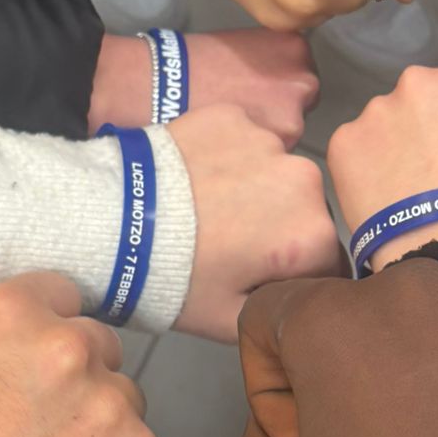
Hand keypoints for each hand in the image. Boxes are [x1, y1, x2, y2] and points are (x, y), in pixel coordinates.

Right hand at [0, 277, 159, 436]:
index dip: (47, 331)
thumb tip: (24, 357)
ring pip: (122, 399)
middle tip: (38, 430)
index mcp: (5, 315)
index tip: (37, 363)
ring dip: (99, 426)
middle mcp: (66, 346)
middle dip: (76, 380)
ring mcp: (109, 402)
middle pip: (97, 344)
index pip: (60, 293)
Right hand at [89, 29, 319, 145]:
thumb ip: (270, 64)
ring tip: (235, 130)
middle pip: (302, 105)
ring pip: (290, 133)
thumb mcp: (242, 47)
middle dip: (279, 111)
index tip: (255, 92)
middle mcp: (303, 80)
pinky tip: (235, 144)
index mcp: (295, 49)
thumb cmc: (192, 65)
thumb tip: (276, 85)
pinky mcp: (278, 144)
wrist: (161, 87)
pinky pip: (277, 155)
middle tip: (243, 114)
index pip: (301, 76)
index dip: (277, 88)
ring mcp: (294, 115)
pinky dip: (261, 155)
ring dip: (270, 135)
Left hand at [170, 105, 341, 341]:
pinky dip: (229, 158)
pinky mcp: (233, 114)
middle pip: (306, 212)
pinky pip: (245, 141)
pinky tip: (196, 179)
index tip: (260, 279)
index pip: (328, 262)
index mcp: (312, 236)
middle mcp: (304, 179)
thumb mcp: (232, 322)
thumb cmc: (173, 280)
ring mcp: (268, 140)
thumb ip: (283, 311)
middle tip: (229, 245)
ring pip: (277, 173)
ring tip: (208, 210)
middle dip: (280, 229)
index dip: (297, 276)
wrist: (109, 223)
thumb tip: (302, 298)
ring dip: (257, 191)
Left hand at [326, 55, 437, 267]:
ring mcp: (375, 109)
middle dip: (426, 119)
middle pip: (422, 93)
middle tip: (433, 163)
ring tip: (404, 184)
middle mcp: (417, 80)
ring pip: (385, 119)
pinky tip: (379, 193)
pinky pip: (357, 146)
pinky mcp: (343, 139)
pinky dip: (365, 164)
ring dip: (393, 141)